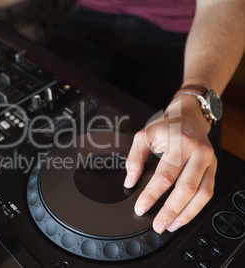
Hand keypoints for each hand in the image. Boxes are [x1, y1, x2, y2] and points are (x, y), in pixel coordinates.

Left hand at [124, 95, 215, 233]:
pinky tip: (183, 216)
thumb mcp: (144, 135)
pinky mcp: (213, 169)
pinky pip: (208, 192)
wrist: (189, 115)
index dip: (152, 195)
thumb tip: (130, 181)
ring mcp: (209, 162)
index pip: (165, 176)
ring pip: (202, 195)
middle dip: (171, 211)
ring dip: (186, 214)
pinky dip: (196, 208)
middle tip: (158, 224)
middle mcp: (198, 153)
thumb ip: (134, 158)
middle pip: (186, 189)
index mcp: (180, 143)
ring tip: (170, 225)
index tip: (141, 207)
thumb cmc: (167, 126)